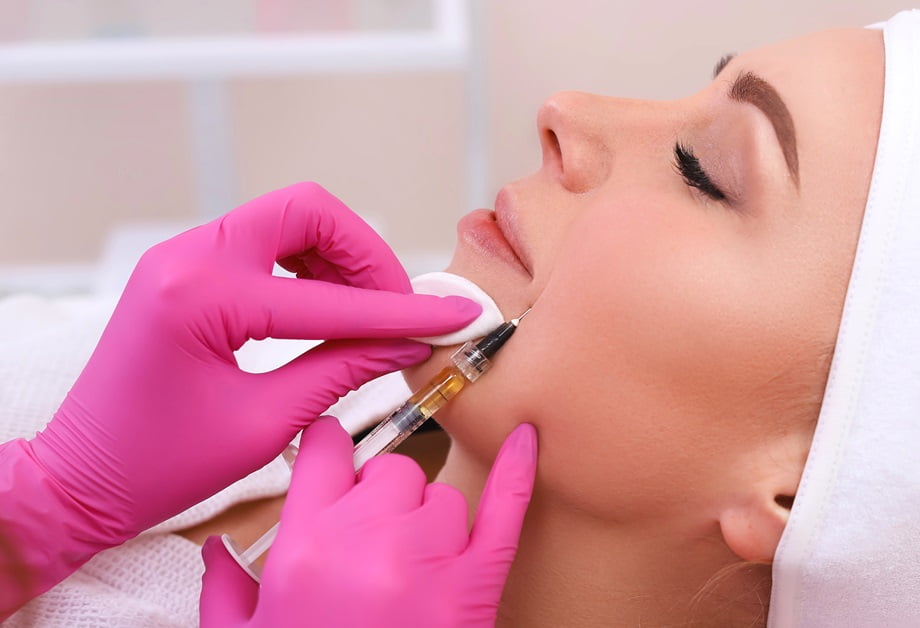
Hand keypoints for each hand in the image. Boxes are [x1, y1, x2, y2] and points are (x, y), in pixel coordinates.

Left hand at [27, 182, 479, 546]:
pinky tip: (330, 309)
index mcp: (202, 298)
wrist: (80, 478)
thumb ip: (341, 373)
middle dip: (367, 255)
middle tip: (399, 307)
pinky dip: (308, 266)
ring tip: (369, 314)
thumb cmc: (157, 465)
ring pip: (288, 218)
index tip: (453, 317)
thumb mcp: (264, 425)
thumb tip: (408, 345)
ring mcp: (182, 257)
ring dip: (340, 257)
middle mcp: (188, 258)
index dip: (401, 313)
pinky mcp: (185, 269)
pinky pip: (263, 242)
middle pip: (308, 212)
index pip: (330, 298)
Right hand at [200, 418, 536, 627]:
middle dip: (383, 498)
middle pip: (392, 472)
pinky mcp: (476, 585)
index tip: (335, 456)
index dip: (331, 451)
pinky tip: (526, 438)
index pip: (326, 453)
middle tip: (371, 546)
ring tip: (408, 573)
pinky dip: (516, 474)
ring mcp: (427, 559)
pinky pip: (504, 512)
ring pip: (441, 496)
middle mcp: (367, 539)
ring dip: (428, 521)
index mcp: (304, 545)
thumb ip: (225, 590)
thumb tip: (216, 550)